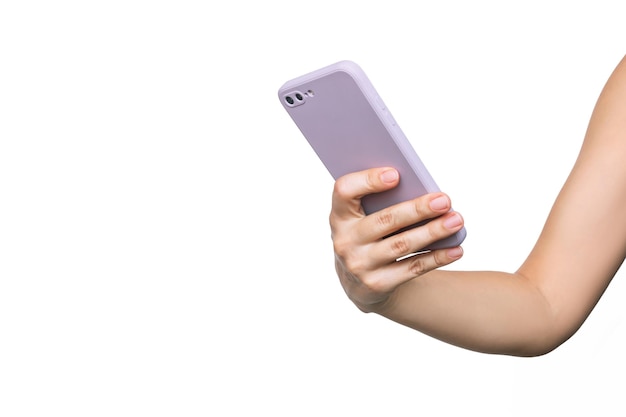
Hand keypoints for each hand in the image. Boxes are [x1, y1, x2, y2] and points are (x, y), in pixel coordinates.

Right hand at [330, 167, 464, 311]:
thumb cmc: (368, 235)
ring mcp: (359, 265)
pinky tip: (456, 249)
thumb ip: (381, 202)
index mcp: (339, 215)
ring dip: (433, 232)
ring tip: (456, 220)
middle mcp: (345, 240)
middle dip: (417, 209)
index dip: (368, 180)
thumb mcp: (363, 218)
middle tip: (444, 200)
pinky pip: (412, 269)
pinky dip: (436, 258)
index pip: (344, 190)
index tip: (396, 174)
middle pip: (384, 220)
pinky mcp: (376, 285)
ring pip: (402, 245)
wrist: (357, 283)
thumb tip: (423, 191)